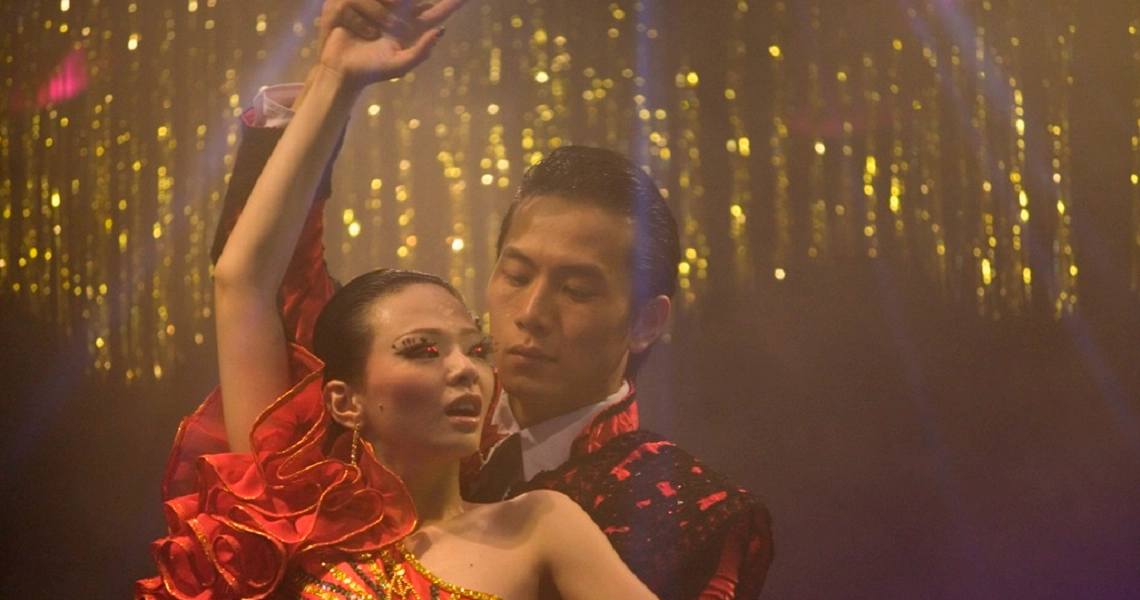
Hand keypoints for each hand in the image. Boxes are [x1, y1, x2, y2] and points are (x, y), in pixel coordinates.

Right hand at [317, 0, 470, 88]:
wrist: (343, 74)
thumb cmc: (372, 71)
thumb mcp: (399, 65)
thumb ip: (421, 51)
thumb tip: (440, 31)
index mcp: (410, 26)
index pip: (436, 11)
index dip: (451, 4)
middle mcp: (394, 12)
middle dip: (402, 2)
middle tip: (393, 25)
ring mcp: (371, 5)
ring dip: (379, 17)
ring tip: (373, 34)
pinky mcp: (349, 4)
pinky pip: (359, 2)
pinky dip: (361, 21)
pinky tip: (358, 32)